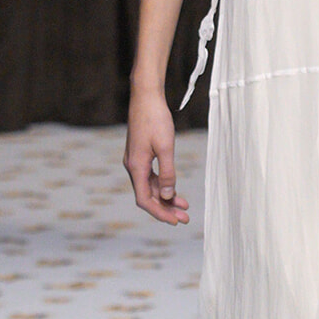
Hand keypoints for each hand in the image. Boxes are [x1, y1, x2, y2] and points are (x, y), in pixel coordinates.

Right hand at [124, 82, 190, 223]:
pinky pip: (151, 176)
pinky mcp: (141, 155)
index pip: (144, 200)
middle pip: (148, 196)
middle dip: (166, 208)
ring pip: (150, 187)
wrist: (146, 97)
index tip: (175, 221)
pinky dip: (163, 185)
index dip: (159, 212)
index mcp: (136, 167)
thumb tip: (167, 195)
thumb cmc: (155, 119)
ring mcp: (136, 161)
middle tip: (185, 219)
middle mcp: (133, 166)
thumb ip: (167, 173)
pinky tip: (174, 189)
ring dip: (166, 198)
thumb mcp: (165, 147)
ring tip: (184, 207)